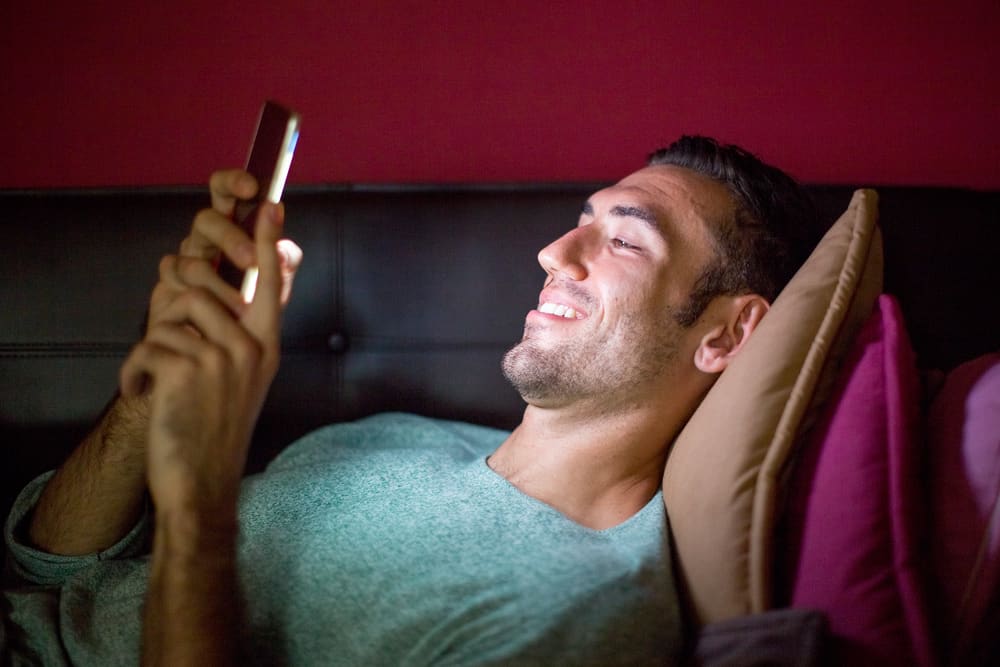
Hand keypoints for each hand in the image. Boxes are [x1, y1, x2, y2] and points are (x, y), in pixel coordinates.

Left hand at [120, 175, 301, 516]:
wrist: (204, 482)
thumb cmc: (217, 429)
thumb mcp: (244, 381)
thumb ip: (237, 336)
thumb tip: (206, 291)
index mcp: (267, 344)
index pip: (271, 283)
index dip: (268, 242)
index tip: (272, 205)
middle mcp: (251, 346)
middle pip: (201, 283)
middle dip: (171, 297)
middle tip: (164, 330)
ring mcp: (222, 358)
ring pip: (173, 310)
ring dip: (152, 341)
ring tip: (156, 374)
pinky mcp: (188, 371)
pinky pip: (148, 344)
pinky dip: (134, 372)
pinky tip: (142, 394)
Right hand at [149, 170, 299, 330]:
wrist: (225, 354)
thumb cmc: (253, 312)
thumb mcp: (276, 289)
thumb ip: (283, 264)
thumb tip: (282, 243)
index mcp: (234, 228)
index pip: (228, 193)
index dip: (234, 182)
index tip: (251, 187)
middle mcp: (206, 238)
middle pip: (206, 219)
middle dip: (230, 237)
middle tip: (252, 261)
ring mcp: (184, 258)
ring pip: (192, 253)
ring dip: (219, 282)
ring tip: (241, 308)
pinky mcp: (167, 282)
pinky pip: (174, 275)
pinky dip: (197, 294)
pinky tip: (211, 312)